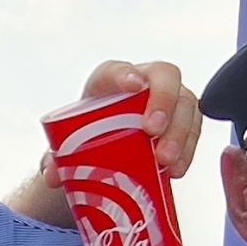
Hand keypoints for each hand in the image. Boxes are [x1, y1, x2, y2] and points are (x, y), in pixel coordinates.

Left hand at [39, 59, 202, 188]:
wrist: (106, 146)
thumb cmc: (87, 136)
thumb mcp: (69, 145)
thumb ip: (56, 159)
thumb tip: (51, 175)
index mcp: (109, 80)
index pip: (117, 70)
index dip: (125, 74)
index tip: (132, 85)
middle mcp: (145, 81)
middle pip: (165, 78)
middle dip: (163, 103)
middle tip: (151, 132)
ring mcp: (169, 99)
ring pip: (186, 104)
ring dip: (179, 132)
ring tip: (165, 161)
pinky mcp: (184, 121)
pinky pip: (195, 129)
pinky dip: (188, 150)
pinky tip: (177, 170)